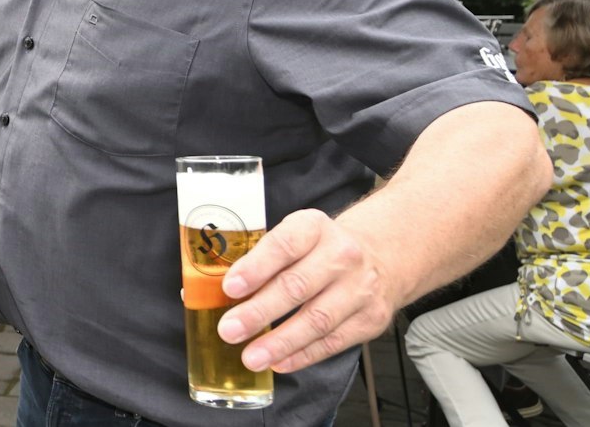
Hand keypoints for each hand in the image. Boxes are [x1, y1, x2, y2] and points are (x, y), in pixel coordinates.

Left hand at [217, 209, 399, 373]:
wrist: (380, 256)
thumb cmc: (319, 249)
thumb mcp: (293, 236)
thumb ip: (258, 258)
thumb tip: (209, 290)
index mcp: (313, 227)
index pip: (283, 245)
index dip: (255, 268)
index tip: (230, 288)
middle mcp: (341, 255)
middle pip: (297, 287)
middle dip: (259, 312)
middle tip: (229, 330)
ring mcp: (359, 289)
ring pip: (317, 320)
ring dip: (280, 342)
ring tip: (251, 356)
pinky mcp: (370, 320)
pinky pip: (333, 342)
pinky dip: (303, 355)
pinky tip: (279, 362)